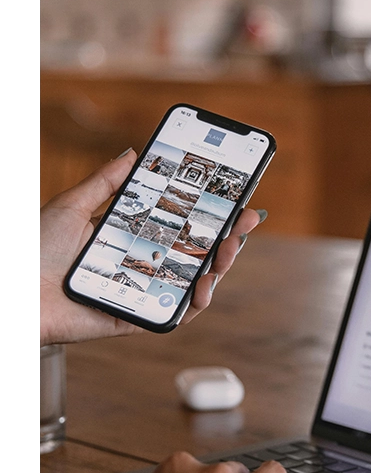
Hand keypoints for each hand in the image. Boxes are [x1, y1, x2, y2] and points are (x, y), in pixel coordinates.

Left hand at [40, 150, 262, 345]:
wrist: (14, 292)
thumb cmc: (33, 250)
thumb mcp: (72, 205)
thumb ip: (106, 182)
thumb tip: (133, 153)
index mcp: (132, 240)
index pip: (180, 228)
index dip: (210, 217)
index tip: (234, 201)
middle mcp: (142, 267)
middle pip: (195, 255)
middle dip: (227, 239)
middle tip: (245, 222)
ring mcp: (142, 293)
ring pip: (193, 284)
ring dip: (219, 268)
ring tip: (229, 250)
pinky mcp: (136, 318)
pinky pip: (174, 314)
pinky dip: (194, 303)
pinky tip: (205, 286)